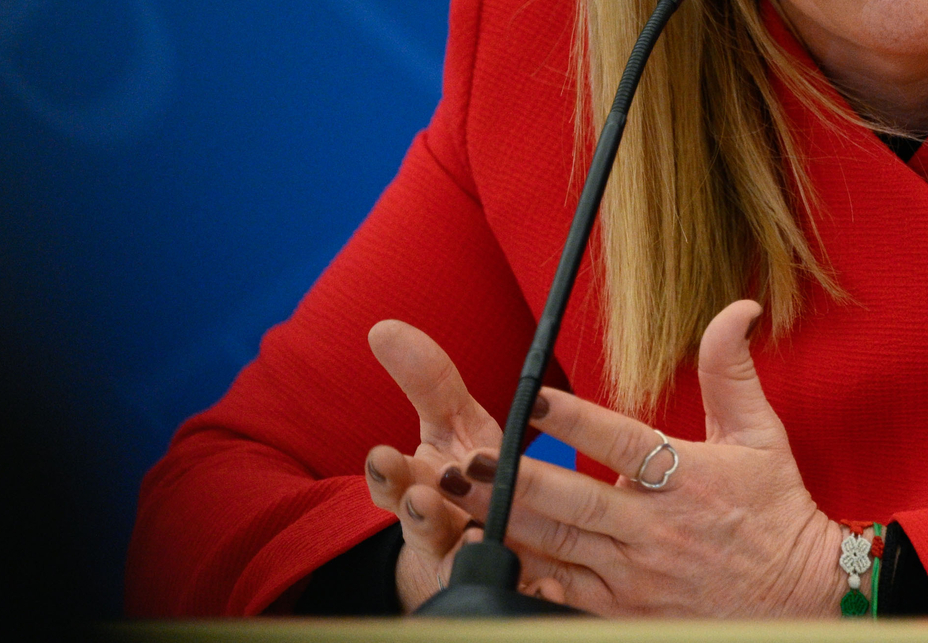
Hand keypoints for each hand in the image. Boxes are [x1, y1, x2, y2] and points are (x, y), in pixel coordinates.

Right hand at [362, 319, 506, 610]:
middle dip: (421, 514)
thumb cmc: (469, 480)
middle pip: (425, 530)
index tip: (384, 455)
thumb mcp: (451, 428)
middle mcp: (442, 535)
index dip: (389, 474)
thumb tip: (384, 328)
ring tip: (481, 537)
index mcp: (424, 491)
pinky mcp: (513, 594)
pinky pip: (522, 598)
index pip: (396, 484)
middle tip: (423, 498)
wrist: (476, 551)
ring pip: (469, 565)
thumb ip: (427, 381)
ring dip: (472, 551)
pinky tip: (544, 588)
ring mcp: (474, 568)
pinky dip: (531, 594)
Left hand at [434, 300, 844, 616]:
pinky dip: (523, 576)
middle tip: (464, 459)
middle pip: (573, 502)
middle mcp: (655, 530)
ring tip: (454, 498)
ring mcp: (634, 577)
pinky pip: (562, 594)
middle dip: (513, 481)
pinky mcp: (622, 612)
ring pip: (556, 547)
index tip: (532, 398)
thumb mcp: (762, 436)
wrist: (798, 601)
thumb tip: (738, 307)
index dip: (576, 420)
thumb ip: (731, 371)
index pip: (623, 443)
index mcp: (687, 479)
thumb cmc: (776, 512)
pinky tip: (483, 559)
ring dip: (501, 522)